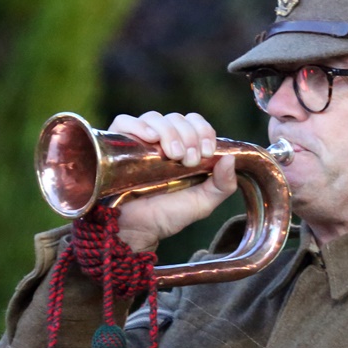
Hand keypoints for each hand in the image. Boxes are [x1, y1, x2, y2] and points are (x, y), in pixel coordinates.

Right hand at [107, 112, 237, 251]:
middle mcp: (161, 140)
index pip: (195, 122)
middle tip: (188, 161)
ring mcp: (138, 141)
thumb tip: (231, 159)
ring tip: (172, 155)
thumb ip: (222, 185)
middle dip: (188, 135)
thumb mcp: (202, 203)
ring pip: (154, 117)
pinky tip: (149, 138)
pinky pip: (124, 121)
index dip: (203, 131)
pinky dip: (138, 125)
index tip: (206, 152)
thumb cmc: (167, 216)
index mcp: (183, 148)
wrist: (136, 231)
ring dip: (169, 132)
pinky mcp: (116, 144)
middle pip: (177, 118)